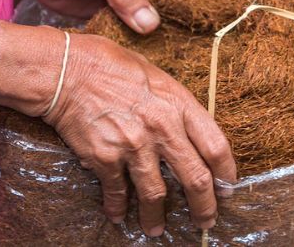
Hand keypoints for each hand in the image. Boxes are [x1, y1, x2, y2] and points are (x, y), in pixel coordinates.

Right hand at [0, 21, 236, 235]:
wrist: (66, 70)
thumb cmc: (109, 64)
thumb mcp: (155, 75)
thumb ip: (174, 103)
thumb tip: (186, 129)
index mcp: (179, 103)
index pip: (216, 146)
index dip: (226, 173)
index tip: (227, 187)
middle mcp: (162, 128)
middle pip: (195, 178)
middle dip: (204, 206)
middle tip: (206, 220)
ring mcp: (134, 146)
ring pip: (156, 195)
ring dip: (157, 218)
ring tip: (156, 229)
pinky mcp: (105, 158)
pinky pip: (118, 192)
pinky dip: (118, 208)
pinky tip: (119, 216)